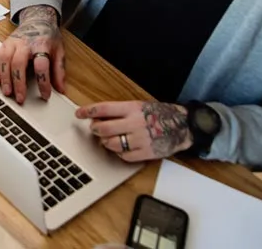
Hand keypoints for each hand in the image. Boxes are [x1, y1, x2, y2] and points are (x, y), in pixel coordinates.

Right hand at [0, 5, 64, 103]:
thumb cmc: (48, 37)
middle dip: (19, 82)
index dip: (44, 82)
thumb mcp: (59, 51)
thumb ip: (59, 70)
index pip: (42, 65)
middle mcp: (25, 43)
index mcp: (41, 45)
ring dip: (5, 78)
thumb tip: (61, 89)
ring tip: (7, 92)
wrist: (37, 19)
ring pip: (5, 60)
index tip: (45, 95)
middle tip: (20, 98)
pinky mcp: (4, 44)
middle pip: (19, 63)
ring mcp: (13, 43)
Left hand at [76, 101, 192, 161]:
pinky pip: (123, 156)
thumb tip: (96, 117)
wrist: (182, 126)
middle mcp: (135, 123)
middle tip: (96, 129)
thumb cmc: (158, 115)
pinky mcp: (146, 153)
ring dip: (106, 142)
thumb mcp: (138, 106)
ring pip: (111, 144)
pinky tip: (123, 147)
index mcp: (132, 108)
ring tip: (110, 138)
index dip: (88, 111)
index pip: (104, 108)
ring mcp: (141, 139)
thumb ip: (119, 111)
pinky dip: (119, 153)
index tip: (79, 113)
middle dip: (95, 129)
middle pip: (103, 128)